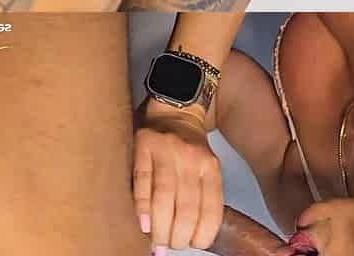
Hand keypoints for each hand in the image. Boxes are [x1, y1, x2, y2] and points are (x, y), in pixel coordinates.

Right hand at [134, 110, 223, 253]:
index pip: (211, 207)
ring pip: (164, 196)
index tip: (194, 244)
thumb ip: (201, 195)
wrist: (173, 110)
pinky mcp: (145, 146)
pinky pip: (143, 181)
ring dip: (159, 227)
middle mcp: (192, 157)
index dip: (203, 233)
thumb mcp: (205, 167)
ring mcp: (168, 150)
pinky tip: (143, 224)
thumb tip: (189, 235)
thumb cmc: (187, 148)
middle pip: (186, 206)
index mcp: (211, 166)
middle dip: (178, 235)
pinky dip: (142, 206)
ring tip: (156, 242)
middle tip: (170, 245)